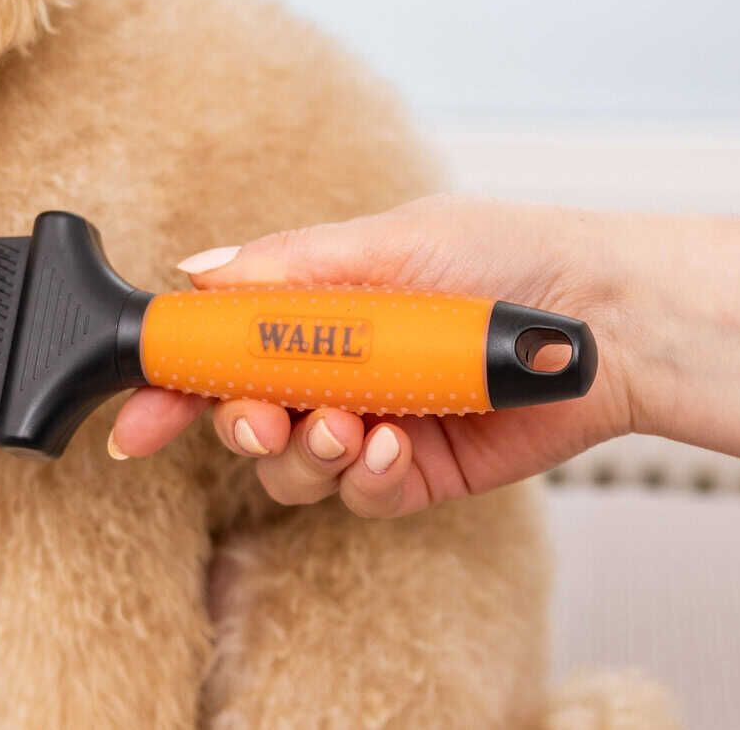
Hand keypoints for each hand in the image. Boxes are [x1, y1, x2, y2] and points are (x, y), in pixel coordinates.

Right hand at [109, 197, 639, 517]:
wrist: (601, 317)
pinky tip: (395, 445)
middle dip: (241, 426)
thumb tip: (195, 271)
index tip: (138, 417)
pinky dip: (367, 477)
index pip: (220, 353)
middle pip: (245, 420)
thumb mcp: (387, 242)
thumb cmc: (505, 256)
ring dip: (309, 454)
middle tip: (262, 418)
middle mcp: (333, 372)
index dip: (171, 386)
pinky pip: (362, 497)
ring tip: (352, 428)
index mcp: (313, 311)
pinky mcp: (418, 475)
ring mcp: (372, 425)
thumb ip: (286, 267)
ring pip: (294, 470)